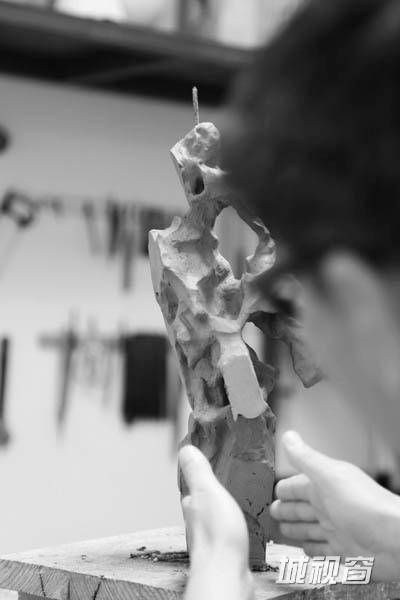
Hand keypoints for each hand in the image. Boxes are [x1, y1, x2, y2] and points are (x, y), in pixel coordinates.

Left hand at [179, 445, 253, 599]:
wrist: (227, 574)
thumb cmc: (216, 537)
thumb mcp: (208, 492)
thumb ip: (198, 472)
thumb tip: (185, 450)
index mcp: (192, 504)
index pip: (190, 484)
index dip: (196, 472)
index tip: (203, 460)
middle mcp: (198, 521)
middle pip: (202, 501)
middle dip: (211, 491)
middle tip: (224, 478)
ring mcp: (211, 536)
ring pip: (214, 516)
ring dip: (222, 507)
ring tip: (235, 497)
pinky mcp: (226, 549)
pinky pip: (228, 531)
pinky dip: (233, 524)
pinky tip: (242, 524)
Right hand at [271, 431, 399, 580]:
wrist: (394, 540)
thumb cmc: (365, 506)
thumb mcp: (328, 476)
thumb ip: (305, 458)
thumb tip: (288, 436)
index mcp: (325, 485)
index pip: (298, 485)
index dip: (285, 488)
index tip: (273, 490)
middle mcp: (331, 506)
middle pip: (302, 508)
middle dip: (287, 509)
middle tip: (272, 511)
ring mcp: (338, 530)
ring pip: (310, 529)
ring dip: (296, 529)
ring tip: (282, 530)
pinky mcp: (344, 552)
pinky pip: (321, 551)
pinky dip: (311, 550)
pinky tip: (305, 550)